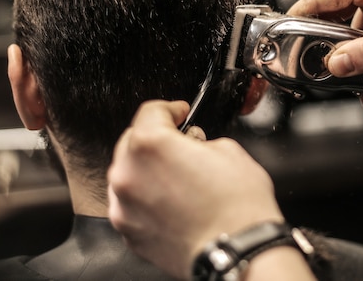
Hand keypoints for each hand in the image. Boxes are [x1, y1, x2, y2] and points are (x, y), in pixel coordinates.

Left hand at [108, 100, 283, 279]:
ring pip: (129, 173)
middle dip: (156, 140)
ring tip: (177, 177)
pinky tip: (172, 201)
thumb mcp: (227, 149)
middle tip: (181, 146)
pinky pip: (131, 202)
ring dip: (148, 169)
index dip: (170, 109)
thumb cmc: (237, 207)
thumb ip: (198, 140)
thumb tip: (191, 145)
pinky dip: (146, 197)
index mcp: (150, 145)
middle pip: (133, 142)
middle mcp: (129, 173)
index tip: (179, 113)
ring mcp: (124, 205)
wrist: (238, 253)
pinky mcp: (128, 231)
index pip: (151, 111)